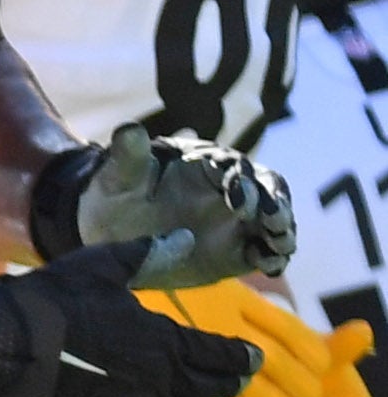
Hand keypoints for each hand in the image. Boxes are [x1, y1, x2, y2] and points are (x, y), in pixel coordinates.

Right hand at [0, 248, 261, 396]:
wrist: (3, 342)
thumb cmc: (54, 300)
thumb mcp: (103, 266)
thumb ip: (149, 254)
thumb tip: (185, 238)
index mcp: (163, 341)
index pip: (222, 357)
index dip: (242, 358)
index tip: (252, 357)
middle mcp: (156, 379)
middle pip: (209, 389)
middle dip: (226, 382)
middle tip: (233, 376)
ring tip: (193, 394)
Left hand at [38, 123, 293, 285]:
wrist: (114, 236)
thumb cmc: (118, 197)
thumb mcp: (119, 178)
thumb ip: (129, 157)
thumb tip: (128, 130)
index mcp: (207, 165)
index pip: (233, 167)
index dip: (240, 180)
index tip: (237, 199)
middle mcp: (231, 190)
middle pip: (268, 190)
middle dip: (276, 204)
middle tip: (275, 221)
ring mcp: (239, 221)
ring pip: (274, 221)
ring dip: (282, 231)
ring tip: (280, 245)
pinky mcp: (239, 250)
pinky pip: (264, 253)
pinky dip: (272, 258)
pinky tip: (269, 267)